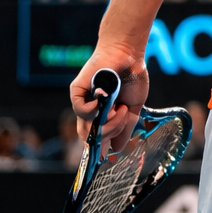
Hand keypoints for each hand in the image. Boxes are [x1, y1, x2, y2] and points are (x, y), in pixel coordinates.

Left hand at [69, 40, 149, 154]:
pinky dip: (96, 110)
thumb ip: (126, 128)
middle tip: (122, 118)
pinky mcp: (77, 92)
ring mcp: (83, 102)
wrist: (129, 54)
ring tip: (119, 108)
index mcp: (103, 116)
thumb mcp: (134, 108)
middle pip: (91, 138)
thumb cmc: (132, 77)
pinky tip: (107, 99)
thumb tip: (119, 150)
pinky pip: (81, 111)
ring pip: (87, 128)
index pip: (97, 139)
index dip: (103, 149)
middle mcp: (91, 111)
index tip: (111, 158)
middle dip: (109, 134)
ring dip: (107, 123)